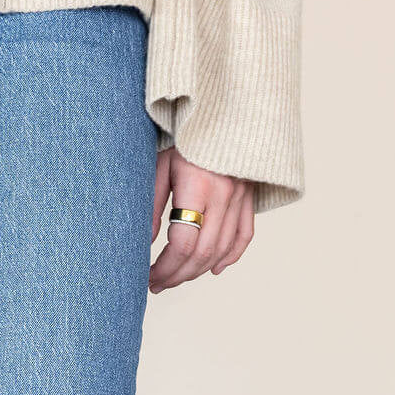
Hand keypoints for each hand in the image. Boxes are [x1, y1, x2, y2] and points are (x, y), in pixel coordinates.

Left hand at [149, 146, 254, 292]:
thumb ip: (152, 205)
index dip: (164, 267)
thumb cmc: (185, 136)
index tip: (147, 276)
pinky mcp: (250, 195)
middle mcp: (225, 195)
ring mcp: (241, 196)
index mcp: (198, 187)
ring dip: (197, 271)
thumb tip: (144, 244)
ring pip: (222, 249)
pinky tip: (213, 270)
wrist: (225, 109)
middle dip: (177, 276)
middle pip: (203, 253)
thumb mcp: (160, 165)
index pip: (183, 244)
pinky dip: (231, 256)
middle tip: (157, 284)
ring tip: (175, 279)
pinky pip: (245, 234)